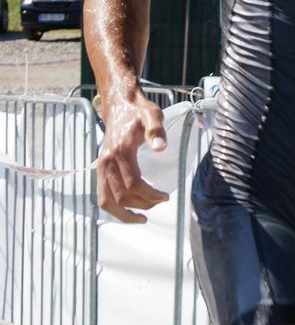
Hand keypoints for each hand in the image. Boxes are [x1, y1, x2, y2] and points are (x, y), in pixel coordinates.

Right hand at [97, 94, 168, 223]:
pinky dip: (113, 208)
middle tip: (159, 202)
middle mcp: (106, 162)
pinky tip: (126, 211)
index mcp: (120, 151)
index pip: (133, 183)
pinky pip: (102, 196)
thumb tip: (161, 148)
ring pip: (106, 201)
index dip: (149, 195)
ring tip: (142, 218)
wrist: (119, 106)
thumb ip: (156, 130)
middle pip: (121, 196)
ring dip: (124, 214)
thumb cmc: (138, 112)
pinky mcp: (100, 169)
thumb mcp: (152, 115)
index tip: (165, 196)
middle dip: (142, 204)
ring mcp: (100, 167)